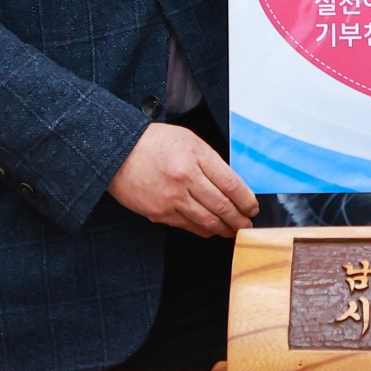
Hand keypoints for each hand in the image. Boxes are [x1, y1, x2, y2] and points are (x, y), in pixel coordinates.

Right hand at [106, 123, 258, 237]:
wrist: (118, 153)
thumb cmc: (154, 143)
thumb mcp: (189, 140)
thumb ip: (210, 161)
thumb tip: (230, 184)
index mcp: (196, 156)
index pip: (231, 184)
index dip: (246, 200)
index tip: (253, 207)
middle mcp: (185, 178)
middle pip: (222, 206)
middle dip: (239, 219)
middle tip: (247, 224)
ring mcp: (172, 198)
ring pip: (207, 221)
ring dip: (224, 229)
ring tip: (233, 231)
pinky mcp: (159, 213)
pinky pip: (188, 226)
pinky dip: (204, 230)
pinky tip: (211, 230)